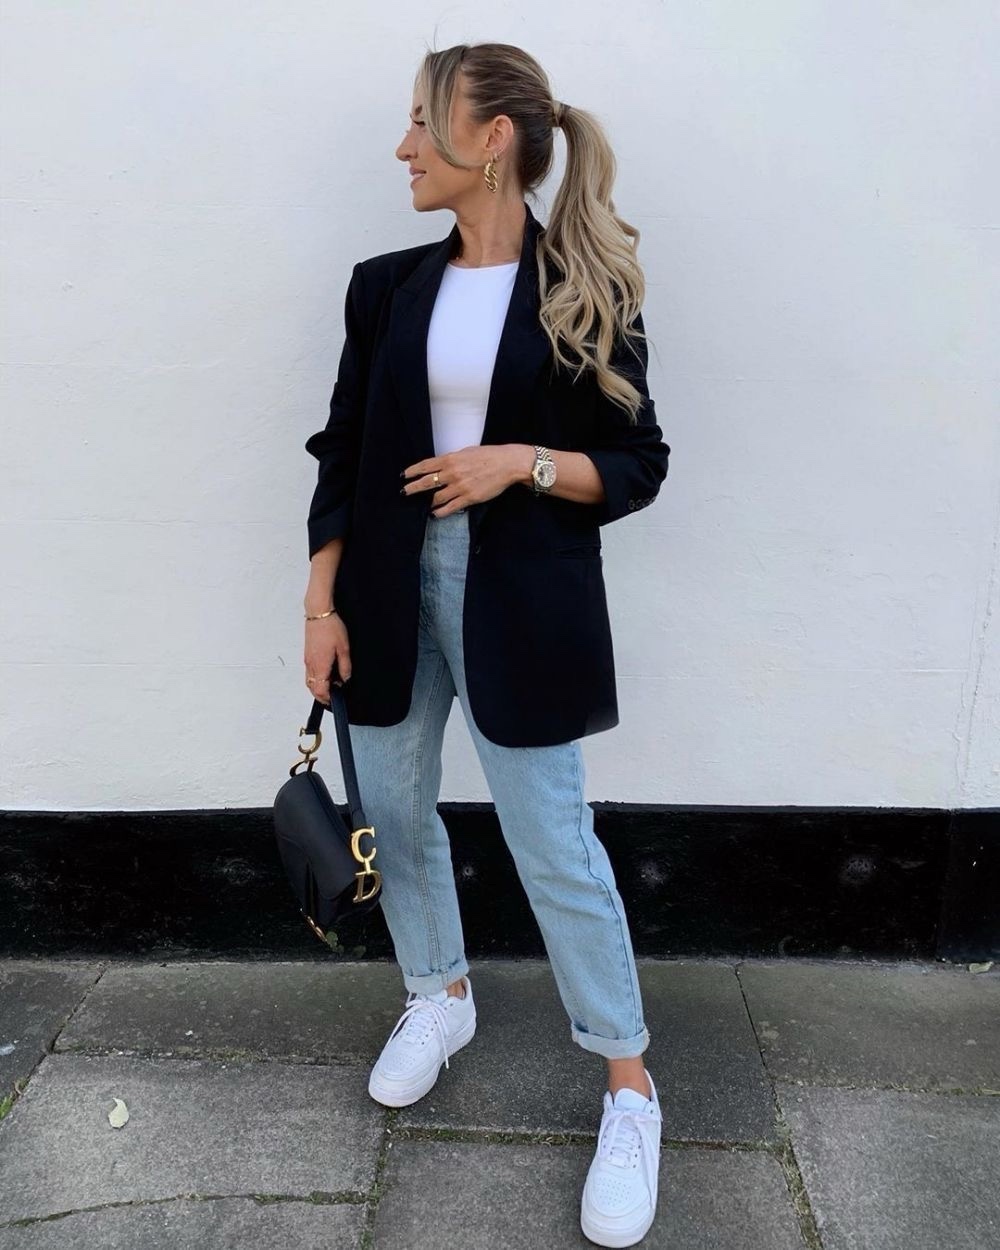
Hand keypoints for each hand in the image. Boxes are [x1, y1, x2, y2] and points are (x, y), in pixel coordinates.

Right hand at [304, 614, 351, 704]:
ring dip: (319, 686)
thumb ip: (345, 666)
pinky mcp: (307, 654)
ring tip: (332, 683)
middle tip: (334, 695)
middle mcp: (311, 664)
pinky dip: (316, 677)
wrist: (319, 613)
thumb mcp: (344, 648)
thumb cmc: (330, 627)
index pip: (320, 690)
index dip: (328, 698)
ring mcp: (307, 660)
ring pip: (310, 681)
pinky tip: (326, 672)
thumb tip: (345, 679)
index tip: (335, 699)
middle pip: (313, 688)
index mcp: (320, 665)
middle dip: (322, 695)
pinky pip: (310, 672)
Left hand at [401, 444, 532, 516]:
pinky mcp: (469, 498)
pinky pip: (450, 508)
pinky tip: (435, 514)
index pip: (425, 466)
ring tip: (426, 505)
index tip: (405, 475)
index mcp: (450, 459)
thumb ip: (452, 459)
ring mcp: (459, 487)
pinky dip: (440, 512)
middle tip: (404, 492)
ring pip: (437, 498)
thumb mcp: (466, 452)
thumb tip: (441, 465)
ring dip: (429, 502)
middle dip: (413, 488)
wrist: (507, 464)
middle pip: (426, 483)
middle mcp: (452, 473)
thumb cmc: (489, 455)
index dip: (413, 471)